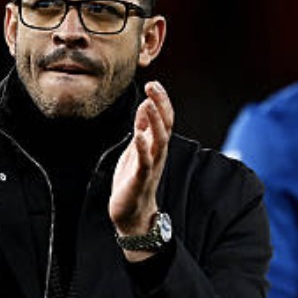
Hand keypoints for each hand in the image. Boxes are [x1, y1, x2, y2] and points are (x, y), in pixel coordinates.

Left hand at [109, 81, 173, 251]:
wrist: (131, 214)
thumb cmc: (134, 180)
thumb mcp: (136, 149)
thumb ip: (142, 128)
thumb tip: (146, 104)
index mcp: (156, 145)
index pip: (164, 119)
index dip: (161, 100)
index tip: (153, 83)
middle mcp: (158, 154)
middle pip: (166, 125)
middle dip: (161, 105)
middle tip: (153, 85)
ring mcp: (151, 166)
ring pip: (159, 141)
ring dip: (154, 121)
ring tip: (148, 104)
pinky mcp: (140, 179)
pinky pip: (145, 162)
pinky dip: (142, 147)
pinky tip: (137, 134)